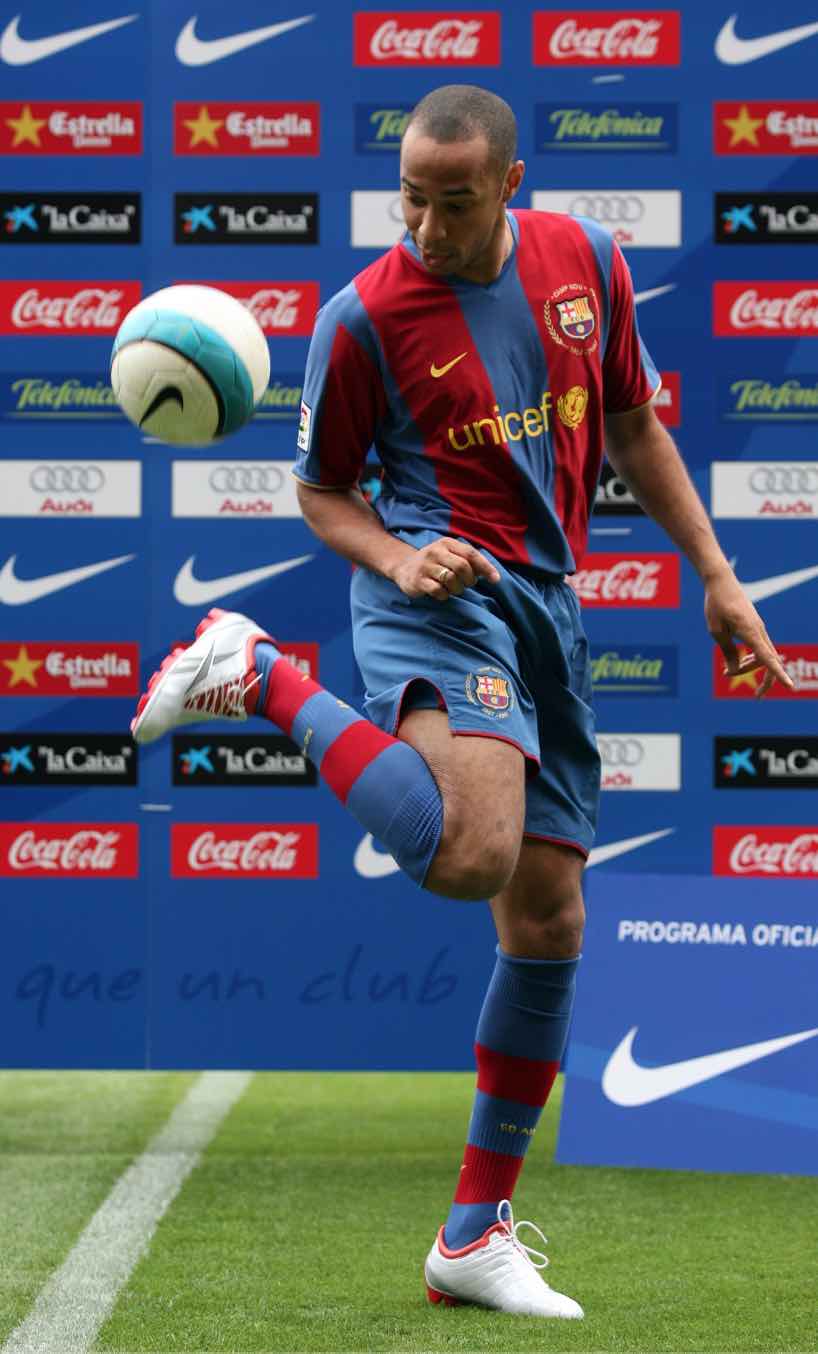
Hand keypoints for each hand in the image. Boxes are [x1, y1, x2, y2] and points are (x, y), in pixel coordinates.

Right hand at [391, 536, 500, 601]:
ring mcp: (425, 566)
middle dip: (470, 580)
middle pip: (462, 567)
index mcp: (447, 543)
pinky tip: (442, 593)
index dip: (485, 567)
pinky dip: (444, 595)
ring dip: (457, 589)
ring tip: (453, 589)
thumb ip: (468, 561)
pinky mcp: (418, 580)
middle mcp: (435, 552)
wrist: (403, 567)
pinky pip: (439, 591)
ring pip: (451, 580)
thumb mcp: (449, 555)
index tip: (495, 580)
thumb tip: (491, 574)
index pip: (471, 554)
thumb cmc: (434, 563)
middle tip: (467, 585)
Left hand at [704, 568, 794, 697]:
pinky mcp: (755, 627)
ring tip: (726, 672)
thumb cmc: (716, 605)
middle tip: (752, 695)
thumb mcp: (716, 631)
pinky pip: (759, 648)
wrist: (721, 582)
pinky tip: (737, 660)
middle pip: (767, 661)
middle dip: (763, 679)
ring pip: (763, 655)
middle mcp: (759, 631)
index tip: (790, 686)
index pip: (767, 658)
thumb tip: (734, 671)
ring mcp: (759, 629)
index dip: (778, 674)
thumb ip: (727, 652)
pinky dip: (750, 658)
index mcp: (750, 631)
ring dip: (749, 667)